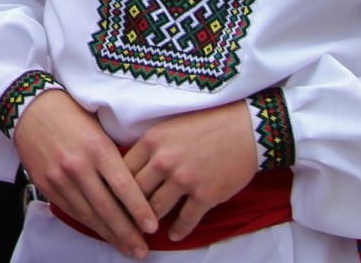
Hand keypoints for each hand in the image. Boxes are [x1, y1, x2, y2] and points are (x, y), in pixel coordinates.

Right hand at [13, 90, 155, 258]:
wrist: (29, 107)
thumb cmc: (69, 113)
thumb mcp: (99, 129)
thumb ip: (114, 157)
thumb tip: (135, 188)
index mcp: (97, 148)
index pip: (124, 188)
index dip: (140, 211)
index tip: (152, 227)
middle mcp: (78, 165)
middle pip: (108, 208)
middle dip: (127, 233)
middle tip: (142, 249)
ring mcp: (59, 177)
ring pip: (89, 215)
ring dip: (109, 234)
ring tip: (126, 247)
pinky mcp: (45, 184)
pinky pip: (70, 210)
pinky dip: (87, 223)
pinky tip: (100, 232)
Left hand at [124, 102, 259, 241]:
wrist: (247, 129)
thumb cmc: (207, 124)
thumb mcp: (169, 127)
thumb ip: (150, 147)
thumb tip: (131, 169)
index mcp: (151, 141)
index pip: (123, 171)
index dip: (116, 187)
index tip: (113, 199)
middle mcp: (163, 161)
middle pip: (135, 193)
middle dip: (129, 208)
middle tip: (126, 220)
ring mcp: (184, 179)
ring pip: (156, 209)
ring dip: (150, 222)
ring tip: (146, 230)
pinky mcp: (206, 194)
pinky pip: (186, 219)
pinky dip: (178, 230)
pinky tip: (174, 235)